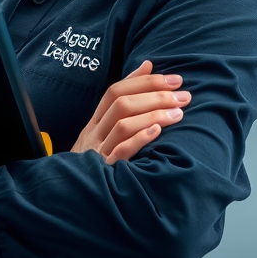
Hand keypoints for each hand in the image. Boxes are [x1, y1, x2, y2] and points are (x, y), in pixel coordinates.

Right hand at [71, 61, 189, 163]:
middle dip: (155, 96)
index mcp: (96, 120)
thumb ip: (125, 97)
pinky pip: (121, 152)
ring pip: (122, 125)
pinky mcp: (106, 171)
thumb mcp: (105, 126)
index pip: (116, 90)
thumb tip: (147, 64)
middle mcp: (95, 132)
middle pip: (121, 104)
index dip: (145, 82)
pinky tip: (157, 132)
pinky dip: (139, 139)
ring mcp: (99, 151)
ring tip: (178, 113)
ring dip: (153, 115)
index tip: (175, 80)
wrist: (72, 193)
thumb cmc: (97, 156)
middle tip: (184, 96)